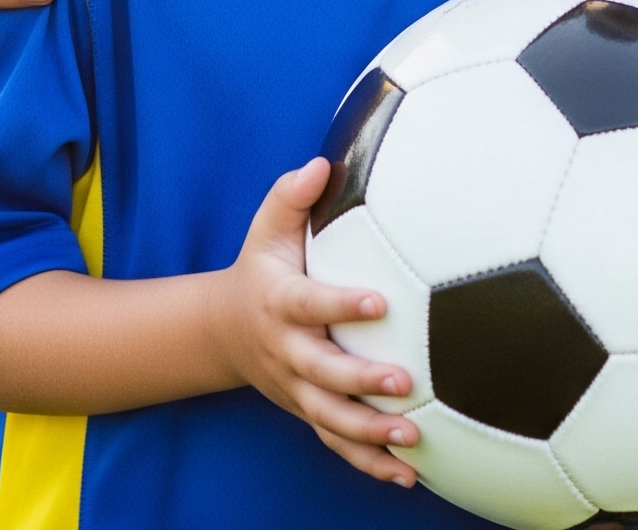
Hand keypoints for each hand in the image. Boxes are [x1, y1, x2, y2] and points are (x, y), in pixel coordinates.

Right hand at [207, 159, 419, 486]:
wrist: (223, 331)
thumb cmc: (262, 267)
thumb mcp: (266, 227)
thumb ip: (292, 195)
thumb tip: (322, 162)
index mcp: (279, 302)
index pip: (310, 304)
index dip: (341, 304)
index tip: (380, 302)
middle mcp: (287, 352)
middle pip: (322, 373)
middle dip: (362, 381)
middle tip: (404, 382)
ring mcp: (297, 389)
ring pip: (331, 419)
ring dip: (371, 433)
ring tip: (413, 439)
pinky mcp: (308, 412)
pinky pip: (338, 445)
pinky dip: (370, 464)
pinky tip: (409, 475)